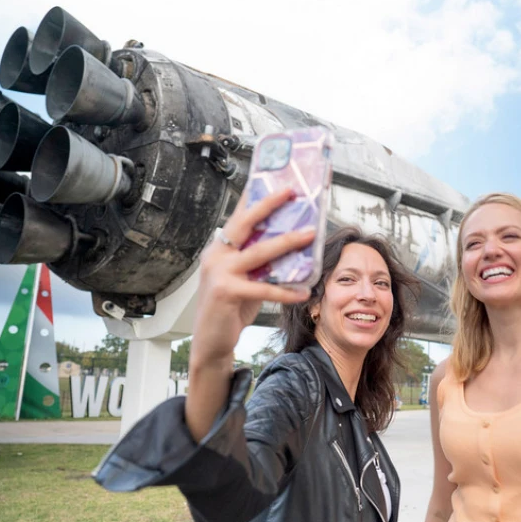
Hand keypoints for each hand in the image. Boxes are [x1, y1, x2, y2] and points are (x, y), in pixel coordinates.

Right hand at [190, 187, 314, 369]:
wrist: (211, 341)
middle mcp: (216, 255)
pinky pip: (264, 288)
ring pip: (259, 252)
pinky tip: (303, 292)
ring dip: (287, 242)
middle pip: (245, 223)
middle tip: (291, 193)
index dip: (256, 196)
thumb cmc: (230, 308)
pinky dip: (285, 290)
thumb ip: (259, 261)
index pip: (239, 215)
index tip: (275, 180)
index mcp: (220, 248)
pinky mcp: (226, 292)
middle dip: (269, 204)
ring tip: (310, 235)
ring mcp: (219, 273)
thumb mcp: (244, 278)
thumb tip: (290, 243)